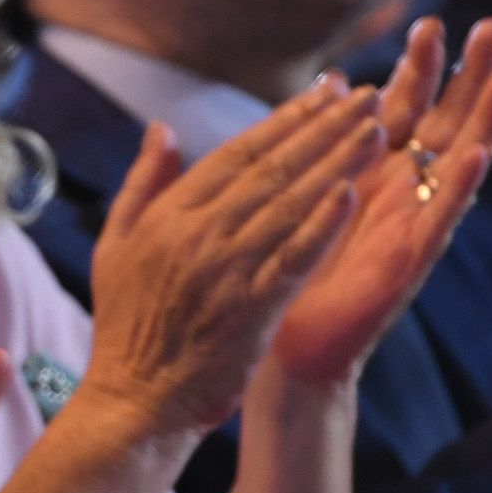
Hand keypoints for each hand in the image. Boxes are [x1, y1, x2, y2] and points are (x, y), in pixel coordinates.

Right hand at [81, 78, 386, 437]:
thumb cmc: (126, 326)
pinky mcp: (252, 308)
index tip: (325, 92)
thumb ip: (142, 183)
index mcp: (168, 214)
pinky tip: (352, 194)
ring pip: (290, 203)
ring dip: (337, 163)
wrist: (135, 400)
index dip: (286, 119)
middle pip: (273, 167)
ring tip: (376, 130)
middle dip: (324, 128)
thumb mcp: (115, 244)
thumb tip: (161, 129)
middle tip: (365, 96)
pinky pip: (295, 258)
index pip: (238, 152)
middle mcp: (197, 233)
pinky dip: (322, 225)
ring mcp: (226, 269)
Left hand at [269, 17, 491, 387]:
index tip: (432, 20)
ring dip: (484, 120)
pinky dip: (460, 187)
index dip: (421, 66)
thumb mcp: (304, 191)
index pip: (404, 106)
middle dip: (468, 75)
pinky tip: (483, 155)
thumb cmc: (291, 273)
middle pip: (445, 122)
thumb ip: (322, 139)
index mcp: (371, 173)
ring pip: (457, 162)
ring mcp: (412, 226)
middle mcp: (401, 194)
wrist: (285, 349)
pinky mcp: (409, 263)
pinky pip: (441, 220)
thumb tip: (335, 79)